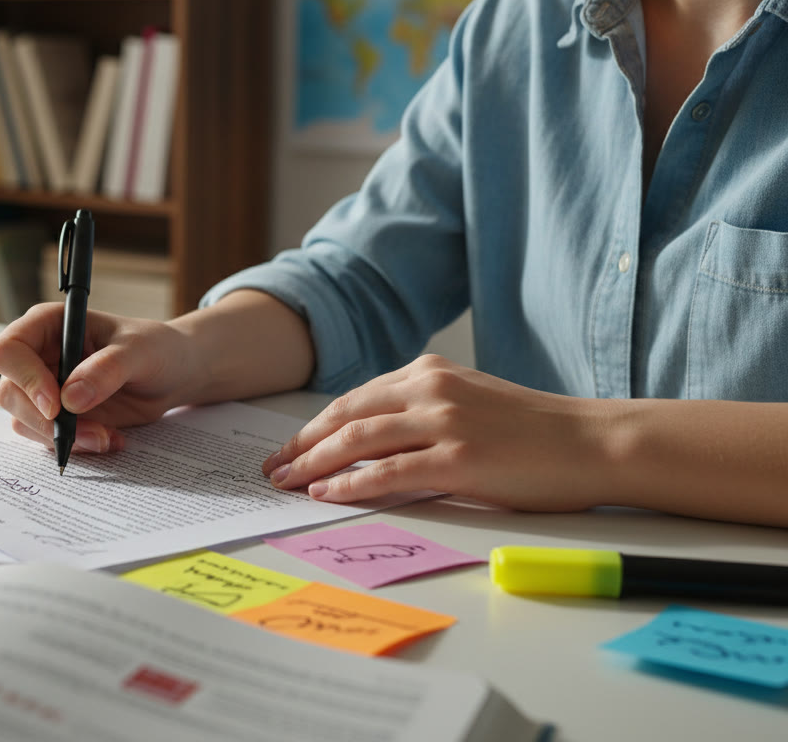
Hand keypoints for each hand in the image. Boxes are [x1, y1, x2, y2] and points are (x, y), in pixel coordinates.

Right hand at [0, 303, 200, 453]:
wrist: (170, 375)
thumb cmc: (154, 348)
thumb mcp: (139, 351)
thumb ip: (107, 369)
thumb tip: (70, 399)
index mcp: (48, 325)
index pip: (8, 350)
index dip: (25, 378)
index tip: (56, 404)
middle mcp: (38, 356)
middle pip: (10, 393)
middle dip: (45, 420)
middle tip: (91, 432)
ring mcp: (44, 389)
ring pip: (24, 421)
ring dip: (62, 438)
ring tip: (107, 437)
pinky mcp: (56, 416)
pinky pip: (47, 438)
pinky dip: (75, 446)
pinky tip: (109, 439)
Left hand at [262, 354, 612, 511]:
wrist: (594, 442)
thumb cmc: (535, 431)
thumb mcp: (470, 403)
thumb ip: (423, 412)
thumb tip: (373, 443)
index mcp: (429, 372)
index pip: (355, 398)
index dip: (316, 425)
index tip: (290, 447)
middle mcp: (430, 389)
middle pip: (345, 415)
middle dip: (302, 443)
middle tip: (272, 467)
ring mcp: (444, 422)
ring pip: (358, 440)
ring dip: (313, 463)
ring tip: (286, 483)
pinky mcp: (459, 459)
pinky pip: (388, 472)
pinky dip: (350, 483)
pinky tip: (326, 493)